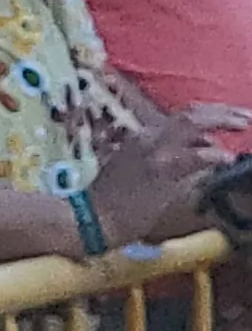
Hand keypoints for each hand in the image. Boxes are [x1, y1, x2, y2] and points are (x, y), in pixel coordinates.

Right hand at [90, 103, 251, 246]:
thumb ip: (168, 158)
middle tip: (245, 117)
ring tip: (242, 127)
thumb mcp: (136, 169)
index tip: (233, 116)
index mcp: (143, 136)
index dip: (211, 113)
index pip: (183, 116)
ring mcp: (154, 151)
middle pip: (191, 114)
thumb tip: (204, 152)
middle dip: (223, 113)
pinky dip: (213, 155)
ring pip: (193, 125)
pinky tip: (228, 159)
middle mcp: (149, 137)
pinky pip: (193, 157)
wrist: (92, 218)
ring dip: (222, 123)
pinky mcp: (160, 170)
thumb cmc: (113, 200)